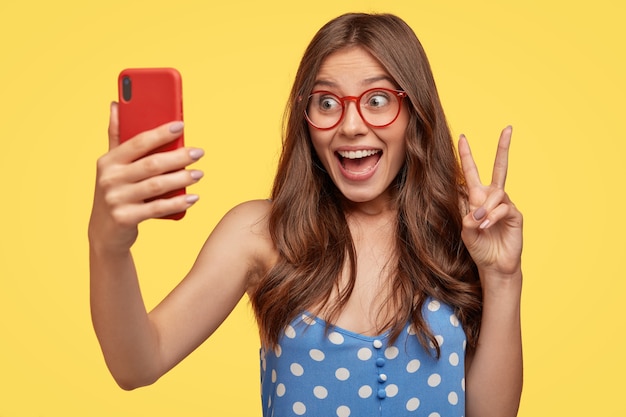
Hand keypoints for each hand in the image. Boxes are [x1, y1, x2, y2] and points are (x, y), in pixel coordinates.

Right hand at [88, 102, 203, 251]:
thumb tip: (115, 104)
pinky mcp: (125, 218)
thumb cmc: (115, 191)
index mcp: (108, 161)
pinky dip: (177, 203)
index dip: (160, 133)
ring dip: (182, 179)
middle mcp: (110, 179)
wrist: (104, 232)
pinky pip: (157, 208)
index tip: (181, 125)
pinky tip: (193, 197)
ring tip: (199, 173)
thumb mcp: (111, 165)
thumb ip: (116, 136)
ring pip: (156, 185)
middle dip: (178, 157)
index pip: (137, 142)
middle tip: (198, 152)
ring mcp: (116, 200)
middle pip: (151, 164)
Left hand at [458, 126, 522, 277]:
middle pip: (499, 168)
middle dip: (503, 148)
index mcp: (476, 198)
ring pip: (497, 193)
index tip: (462, 138)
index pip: (471, 173)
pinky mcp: (515, 215)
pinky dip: (493, 216)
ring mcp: (505, 205)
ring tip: (479, 223)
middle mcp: (492, 198)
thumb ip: (467, 217)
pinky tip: (486, 225)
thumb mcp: (466, 231)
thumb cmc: (479, 248)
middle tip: (508, 128)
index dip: (467, 156)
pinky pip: (503, 208)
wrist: (494, 265)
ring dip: (486, 207)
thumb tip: (476, 209)